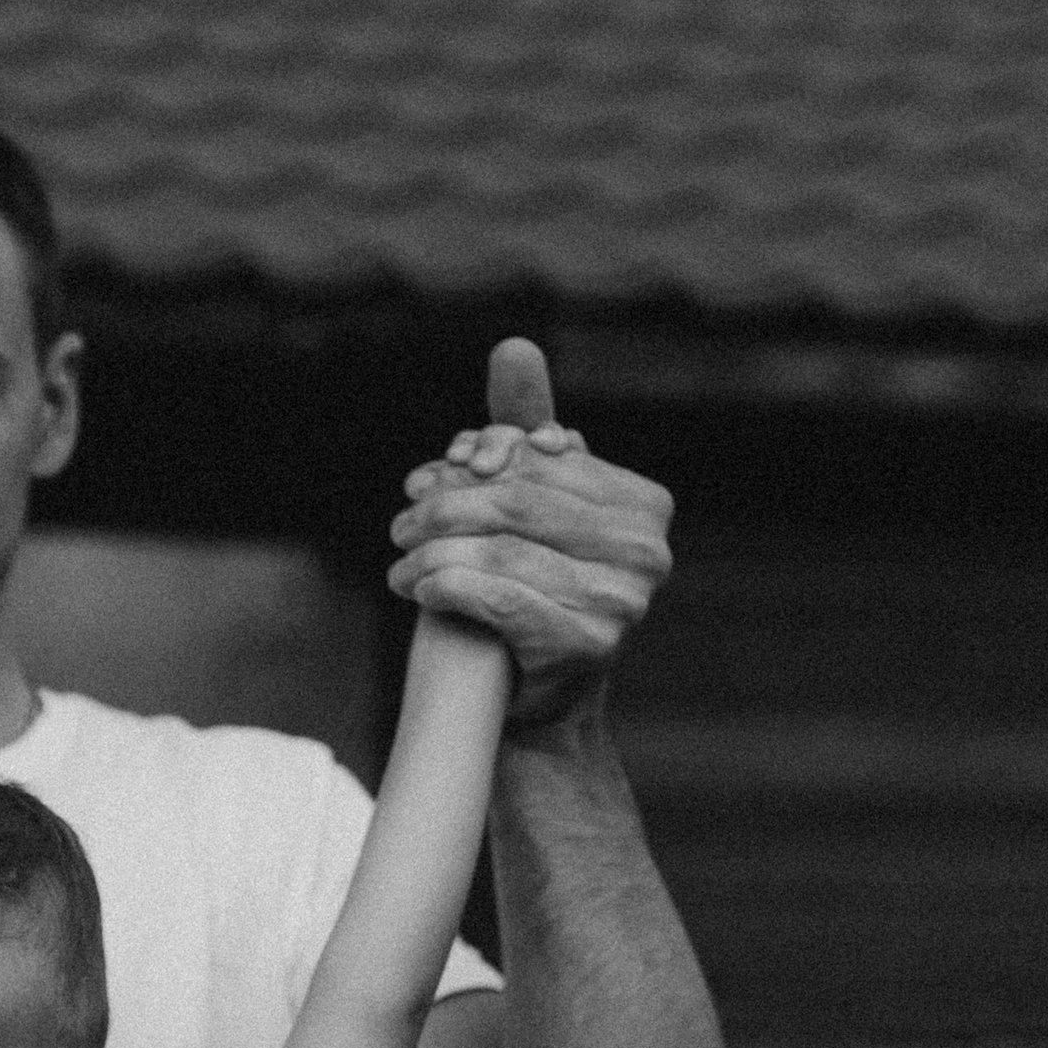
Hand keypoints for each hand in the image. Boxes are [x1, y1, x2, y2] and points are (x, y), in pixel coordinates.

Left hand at [387, 342, 671, 725]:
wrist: (539, 704)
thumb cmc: (534, 591)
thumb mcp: (532, 506)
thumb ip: (526, 432)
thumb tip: (513, 344)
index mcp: (646, 505)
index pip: (542, 460)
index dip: (482, 460)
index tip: (436, 472)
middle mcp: (647, 550)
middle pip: (518, 501)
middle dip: (448, 505)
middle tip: (403, 520)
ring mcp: (623, 600)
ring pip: (500, 548)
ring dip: (433, 549)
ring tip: (400, 558)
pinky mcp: (588, 644)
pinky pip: (497, 595)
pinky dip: (445, 585)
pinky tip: (418, 588)